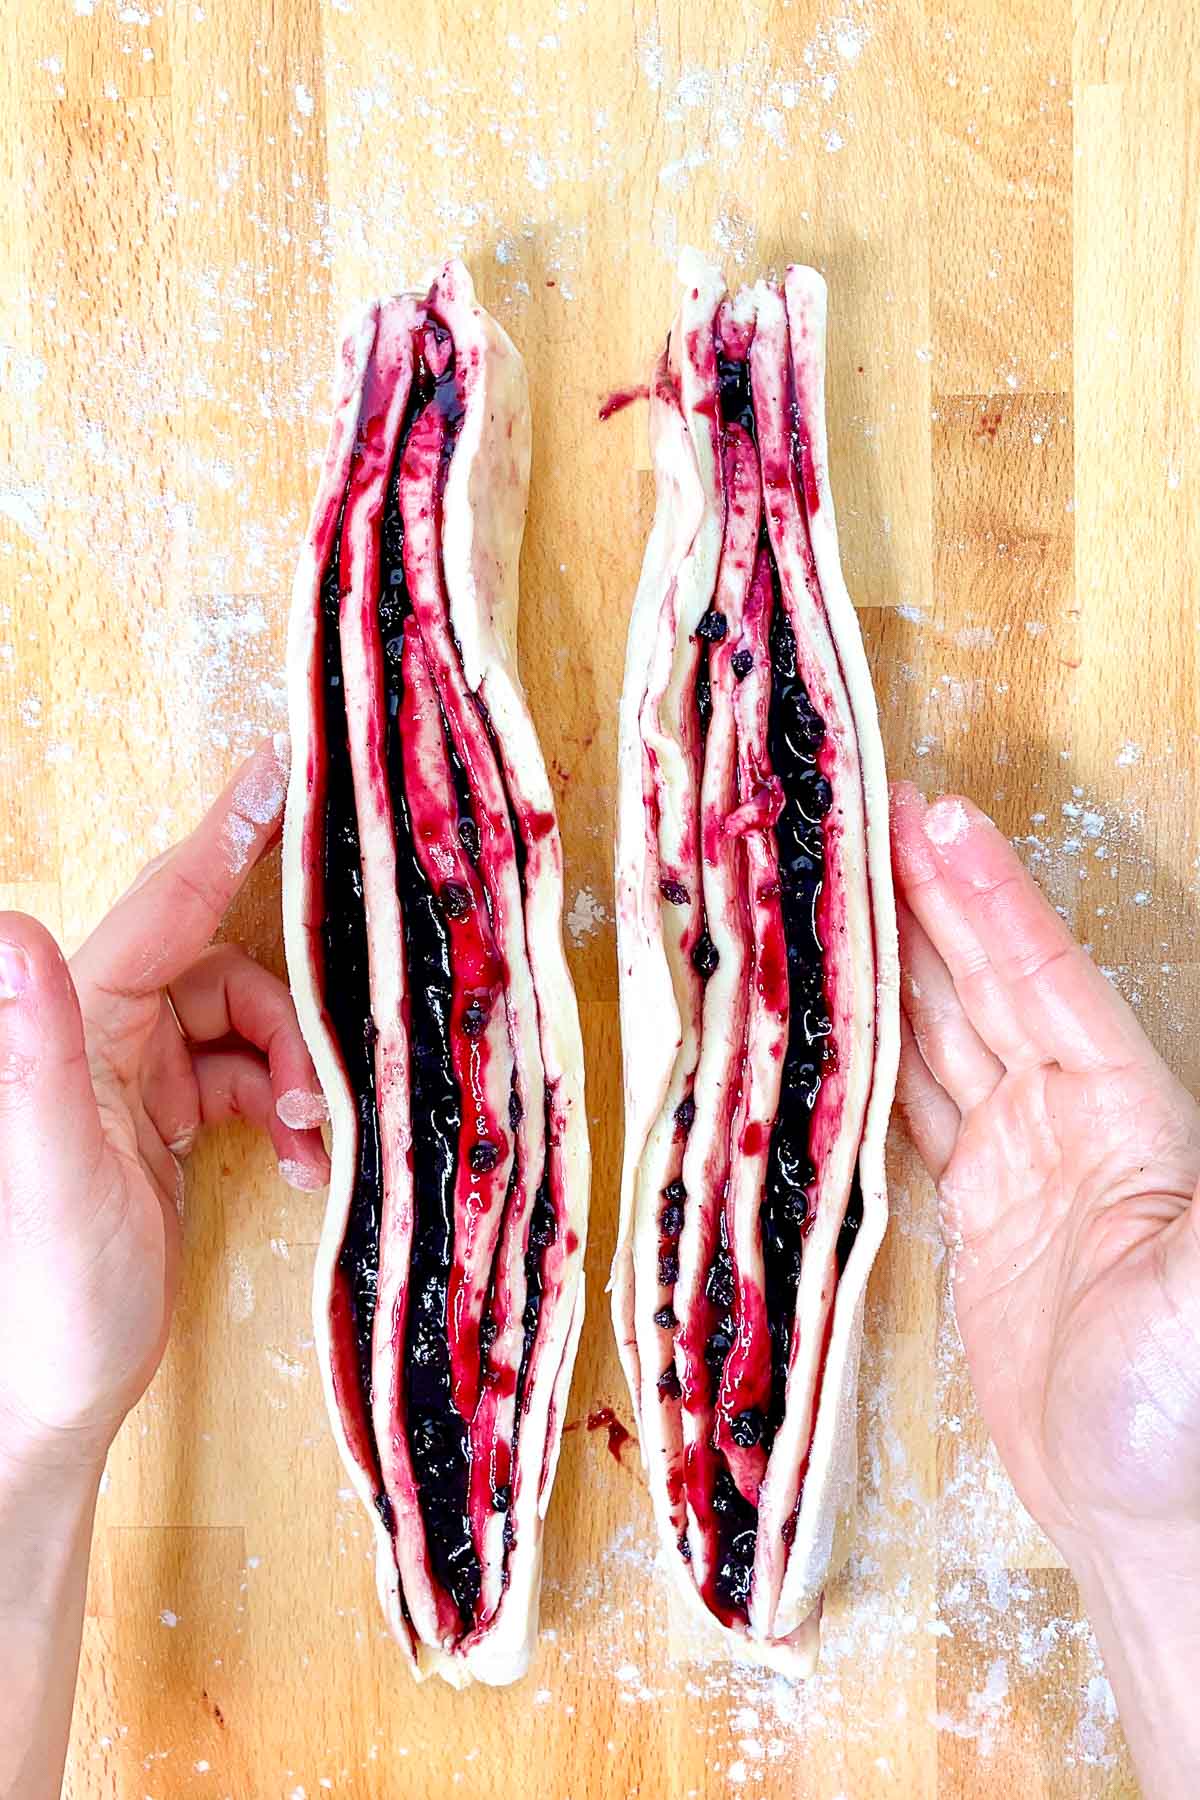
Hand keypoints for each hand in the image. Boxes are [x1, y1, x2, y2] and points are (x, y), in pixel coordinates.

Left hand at [0, 737, 328, 1476]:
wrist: (51, 1398)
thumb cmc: (45, 1296)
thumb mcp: (50, 1170)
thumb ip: (35, 1047)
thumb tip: (7, 927)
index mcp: (81, 1029)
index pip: (166, 909)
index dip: (226, 841)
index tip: (280, 776)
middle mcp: (105, 1040)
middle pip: (226, 973)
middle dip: (290, 1012)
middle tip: (331, 1069)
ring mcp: (139, 1083)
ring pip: (247, 1030)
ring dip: (297, 1073)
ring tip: (317, 1133)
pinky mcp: (168, 1127)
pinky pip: (248, 1086)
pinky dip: (288, 1112)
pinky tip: (306, 1160)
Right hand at [890, 783, 1199, 1552]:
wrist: (1146, 1513)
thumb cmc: (1182, 1411)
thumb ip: (1194, 1215)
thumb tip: (1192, 1122)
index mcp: (1127, 1110)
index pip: (1044, 977)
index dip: (991, 899)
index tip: (935, 823)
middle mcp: (1070, 1116)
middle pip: (985, 984)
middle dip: (928, 902)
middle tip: (860, 824)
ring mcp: (1018, 1162)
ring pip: (941, 1034)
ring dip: (891, 966)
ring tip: (829, 898)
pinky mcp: (970, 1214)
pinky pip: (910, 1111)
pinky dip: (866, 1060)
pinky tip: (830, 1023)